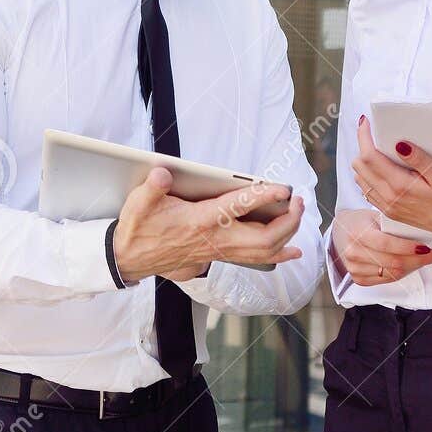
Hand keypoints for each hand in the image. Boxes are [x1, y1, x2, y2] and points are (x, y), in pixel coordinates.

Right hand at [112, 167, 305, 283]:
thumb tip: (161, 172)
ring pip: (264, 250)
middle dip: (287, 220)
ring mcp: (220, 250)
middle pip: (264, 237)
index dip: (263, 195)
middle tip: (297, 201)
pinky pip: (257, 258)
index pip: (238, 207)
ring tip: (299, 215)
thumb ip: (152, 187)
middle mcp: (215, 239)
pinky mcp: (220, 255)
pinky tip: (293, 250)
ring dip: (287, 234)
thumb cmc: (139, 228)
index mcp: (200, 221)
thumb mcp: (139, 203)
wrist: (132, 258)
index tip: (283, 187)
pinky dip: (279, 253)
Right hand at [329, 208, 431, 285]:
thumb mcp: (375, 216)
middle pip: (393, 263)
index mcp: (358, 234)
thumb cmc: (363, 221)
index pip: (387, 244)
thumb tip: (423, 233)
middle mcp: (354, 253)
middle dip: (419, 260)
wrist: (342, 231)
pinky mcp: (359, 279)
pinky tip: (412, 265)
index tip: (427, 247)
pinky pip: (387, 280)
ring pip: (393, 274)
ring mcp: (355, 269)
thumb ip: (393, 225)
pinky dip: (403, 273)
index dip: (408, 248)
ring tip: (428, 259)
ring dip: (414, 267)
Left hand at [350, 115, 431, 246]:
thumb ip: (419, 159)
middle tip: (373, 134)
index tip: (365, 122)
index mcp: (400, 187)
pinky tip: (380, 169)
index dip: (363, 136)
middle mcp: (389, 198)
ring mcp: (387, 207)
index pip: (370, 157)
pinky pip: (368, 191)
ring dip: (363, 162)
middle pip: (359, 167)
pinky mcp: (389, 212)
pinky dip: (367, 176)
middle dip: (362, 146)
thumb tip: (399, 144)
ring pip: (360, 179)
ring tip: (377, 149)